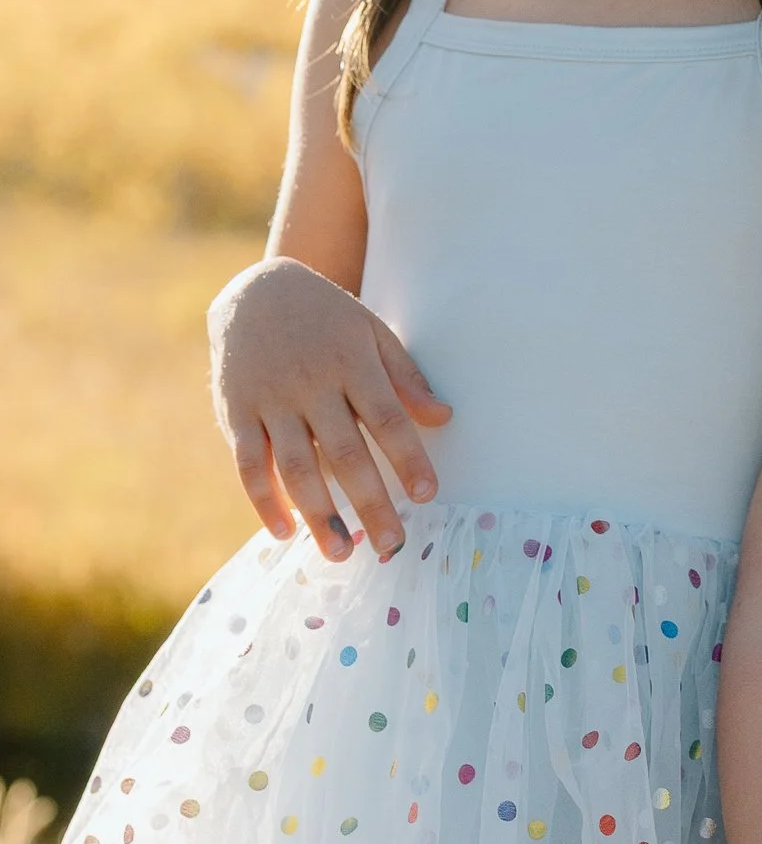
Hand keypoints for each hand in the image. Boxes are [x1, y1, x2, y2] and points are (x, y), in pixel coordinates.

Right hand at [208, 259, 451, 561]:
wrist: (255, 291)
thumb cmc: (327, 319)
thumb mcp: (372, 332)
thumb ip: (406, 377)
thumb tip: (444, 418)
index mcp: (351, 362)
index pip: (387, 417)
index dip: (408, 457)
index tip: (428, 494)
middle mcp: (310, 384)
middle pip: (344, 452)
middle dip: (370, 502)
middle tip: (392, 545)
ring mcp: (270, 399)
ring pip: (295, 466)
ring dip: (318, 513)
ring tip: (341, 552)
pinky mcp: (235, 411)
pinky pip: (248, 463)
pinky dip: (264, 499)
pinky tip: (284, 531)